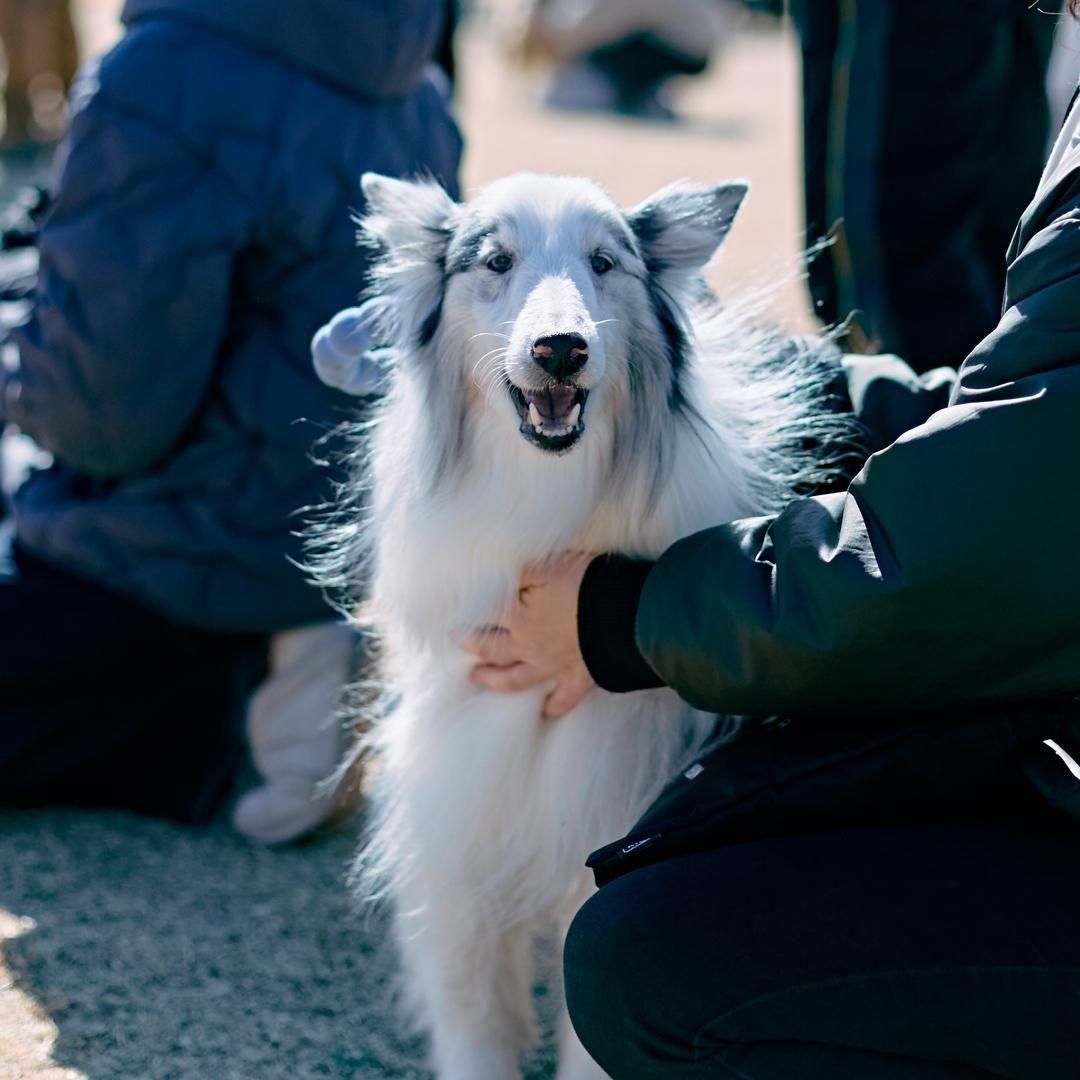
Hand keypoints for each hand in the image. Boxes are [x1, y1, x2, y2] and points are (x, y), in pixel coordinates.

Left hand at [464, 553, 594, 718]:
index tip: (449, 614)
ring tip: (478, 679)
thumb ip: (518, 570)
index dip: (464, 613)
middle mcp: (528, 645)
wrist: (625, 615)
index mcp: (518, 616)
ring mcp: (552, 665)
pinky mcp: (578, 677)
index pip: (482, 614)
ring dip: (495, 681)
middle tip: (457, 644)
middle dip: (471, 647)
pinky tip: (544, 714)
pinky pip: (563, 699)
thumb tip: (490, 572)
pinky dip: (553, 707)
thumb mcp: (548, 565)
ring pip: (516, 679)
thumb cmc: (586, 584)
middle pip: (492, 650)